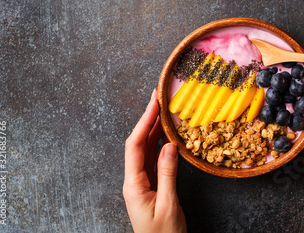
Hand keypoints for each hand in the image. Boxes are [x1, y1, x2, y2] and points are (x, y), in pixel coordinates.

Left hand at [123, 89, 186, 232]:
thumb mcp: (168, 205)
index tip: (154, 103)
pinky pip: (153, 159)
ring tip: (163, 110)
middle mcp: (134, 180)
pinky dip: (160, 144)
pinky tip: (167, 134)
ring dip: (153, 129)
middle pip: (138, 143)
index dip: (144, 122)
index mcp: (133, 185)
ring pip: (146, 149)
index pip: (135, 146)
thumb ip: (168, 174)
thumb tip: (170, 145)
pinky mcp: (151, 185)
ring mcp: (142, 182)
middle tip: (158, 98)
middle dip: (147, 119)